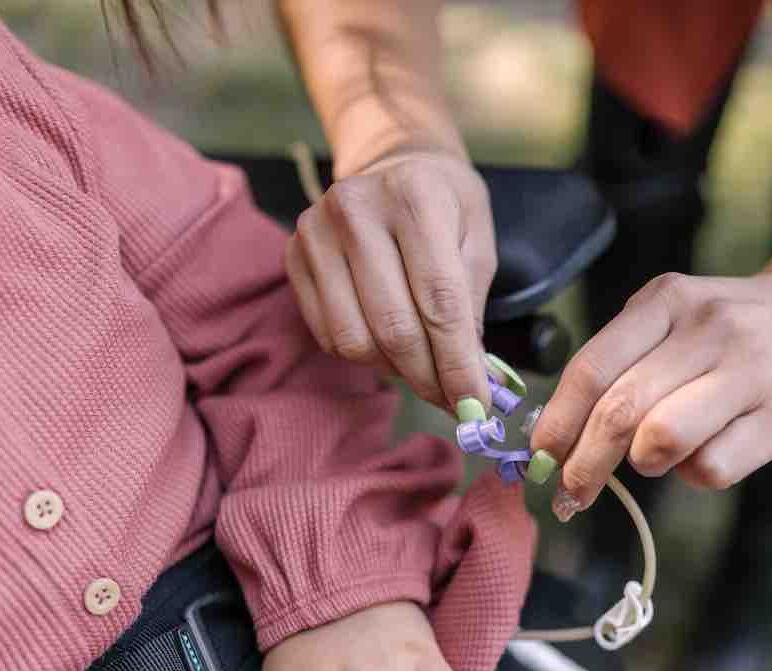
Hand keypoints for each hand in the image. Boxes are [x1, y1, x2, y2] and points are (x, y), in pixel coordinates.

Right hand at [285, 150, 496, 411]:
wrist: (393, 163)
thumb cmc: (445, 207)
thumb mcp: (478, 240)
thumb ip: (472, 307)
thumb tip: (470, 382)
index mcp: (415, 198)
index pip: (439, 301)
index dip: (457, 363)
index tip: (476, 406)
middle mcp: (357, 210)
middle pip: (395, 327)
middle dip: (429, 378)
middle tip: (452, 401)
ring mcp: (316, 231)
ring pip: (355, 339)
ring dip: (395, 370)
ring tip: (421, 365)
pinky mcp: (293, 255)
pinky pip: (328, 335)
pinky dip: (364, 355)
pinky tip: (388, 344)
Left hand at [530, 270, 771, 517]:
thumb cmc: (721, 334)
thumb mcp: (668, 322)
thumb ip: (618, 366)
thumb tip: (557, 441)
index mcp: (665, 300)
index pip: (591, 369)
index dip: (557, 423)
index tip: (540, 458)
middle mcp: (707, 328)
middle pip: (620, 411)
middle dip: (584, 463)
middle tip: (570, 493)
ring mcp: (749, 371)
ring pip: (662, 439)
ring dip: (641, 463)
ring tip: (649, 458)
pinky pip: (710, 469)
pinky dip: (692, 474)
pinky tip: (702, 453)